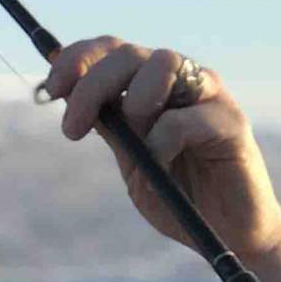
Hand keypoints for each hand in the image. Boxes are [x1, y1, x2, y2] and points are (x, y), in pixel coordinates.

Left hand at [40, 38, 280, 264]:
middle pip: (128, 53)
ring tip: (130, 133)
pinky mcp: (232, 123)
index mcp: (150, 85)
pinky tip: (158, 163)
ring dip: (133, 95)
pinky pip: (187, 117)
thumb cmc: (175, 193)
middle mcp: (180, 81)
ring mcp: (209, 97)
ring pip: (164, 62)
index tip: (49, 88)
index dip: (76, 59)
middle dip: (90, 85)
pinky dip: (161, 139)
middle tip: (71, 129)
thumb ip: (108, 124)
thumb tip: (63, 91)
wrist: (223, 232)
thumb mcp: (130, 156)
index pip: (110, 50)